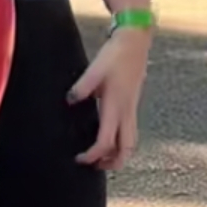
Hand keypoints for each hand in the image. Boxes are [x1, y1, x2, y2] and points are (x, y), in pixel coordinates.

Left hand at [69, 27, 150, 171]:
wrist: (136, 39)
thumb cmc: (116, 54)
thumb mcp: (95, 69)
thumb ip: (81, 87)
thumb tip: (69, 100)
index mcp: (116, 107)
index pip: (106, 142)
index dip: (93, 155)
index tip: (79, 159)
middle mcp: (127, 112)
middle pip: (126, 150)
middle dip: (112, 163)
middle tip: (95, 167)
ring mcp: (132, 109)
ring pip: (131, 142)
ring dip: (119, 155)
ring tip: (102, 159)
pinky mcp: (132, 104)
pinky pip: (130, 132)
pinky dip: (121, 143)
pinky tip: (109, 139)